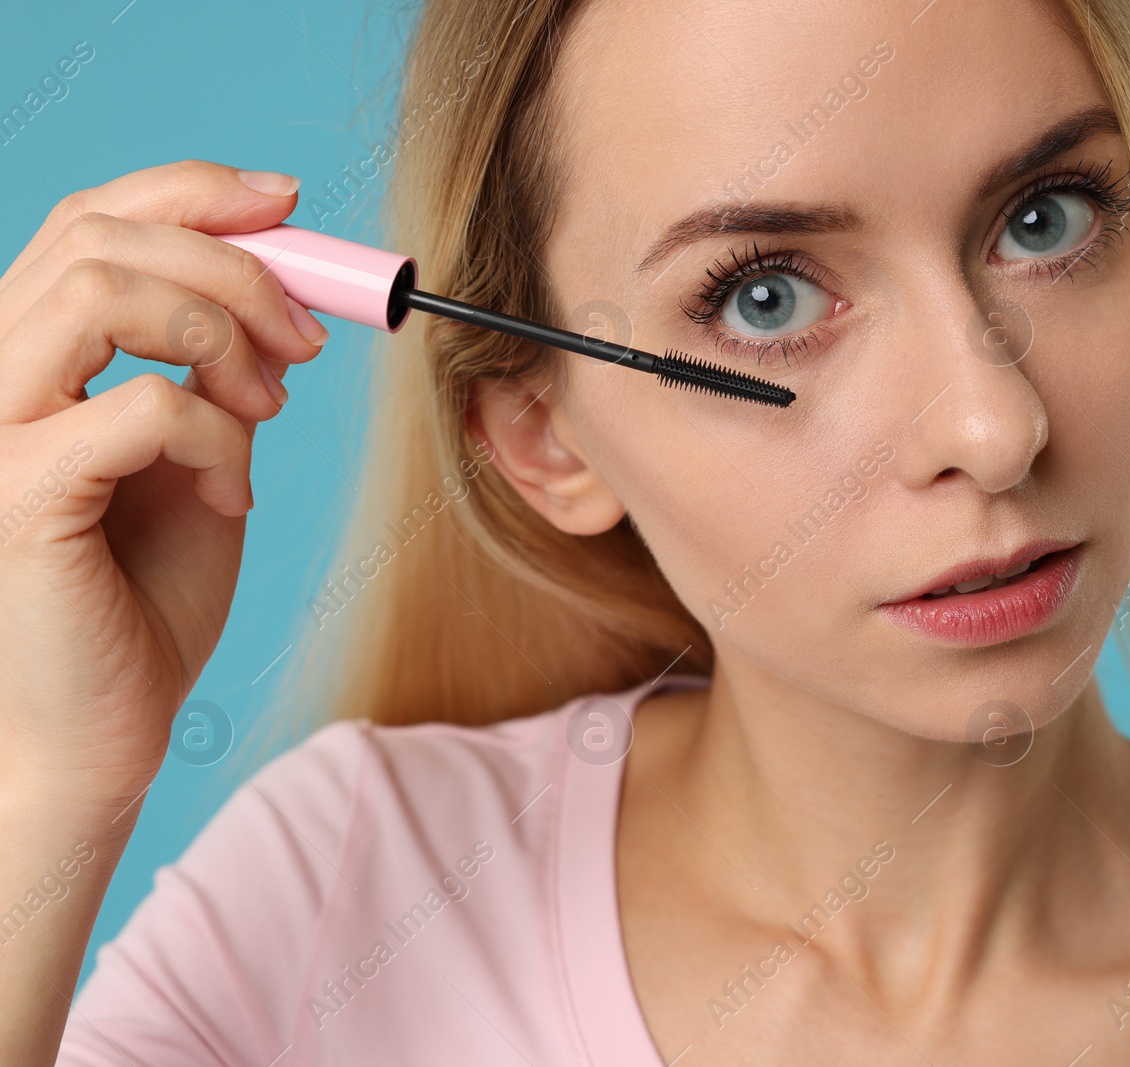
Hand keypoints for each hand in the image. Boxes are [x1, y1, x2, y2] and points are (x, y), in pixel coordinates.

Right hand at [0, 159, 328, 803]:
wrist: (101, 727)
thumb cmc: (144, 599)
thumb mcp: (198, 456)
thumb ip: (214, 369)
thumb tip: (277, 285)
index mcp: (24, 357)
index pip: (86, 221)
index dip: (191, 192)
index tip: (288, 206)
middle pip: (97, 237)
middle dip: (233, 267)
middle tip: (308, 341)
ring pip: (97, 290)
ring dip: (219, 333)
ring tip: (266, 408)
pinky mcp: (10, 493)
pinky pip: (137, 406)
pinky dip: (215, 435)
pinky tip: (232, 492)